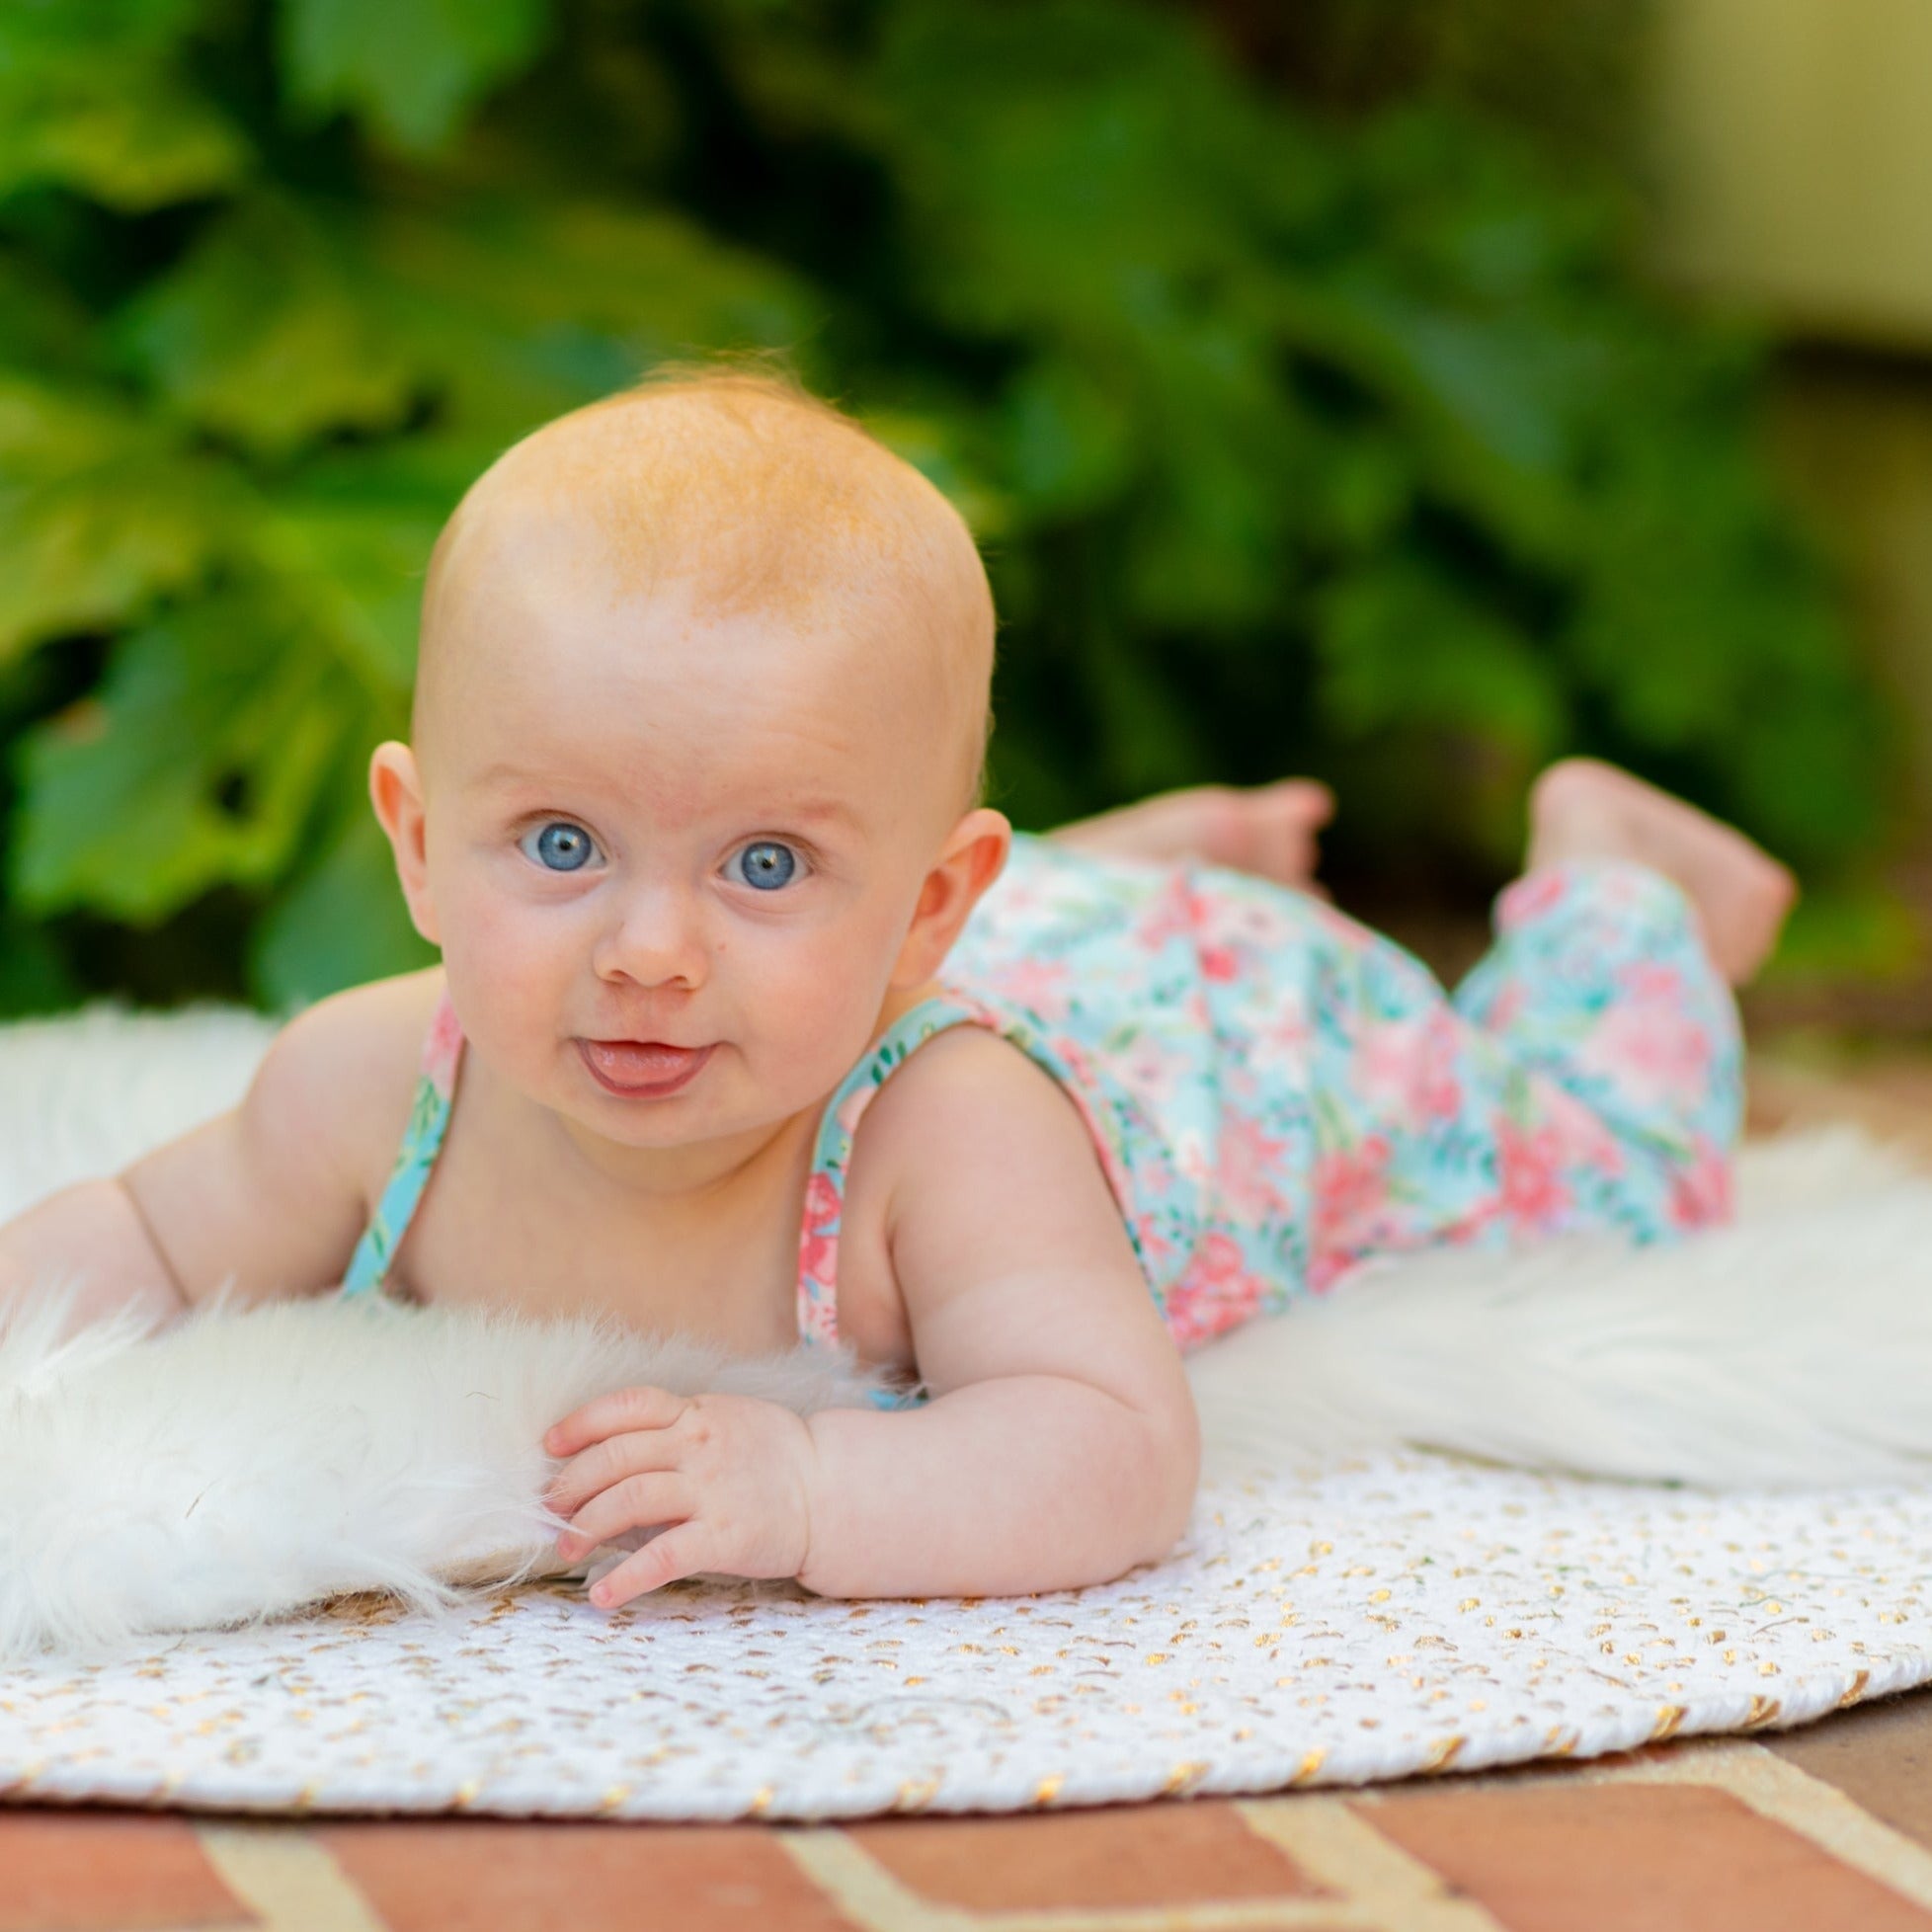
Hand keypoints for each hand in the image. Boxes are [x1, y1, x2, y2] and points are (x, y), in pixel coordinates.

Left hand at [542, 1387, 817, 1608]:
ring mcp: (712, 1490)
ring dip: (587, 1527)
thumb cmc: (773, 1456)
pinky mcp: (725, 1536)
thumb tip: (610, 1457)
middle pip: (616, 1457)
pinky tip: (602, 1595)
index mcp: (696, 1412)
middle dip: (572, 1485)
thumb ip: (677, 1429)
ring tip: (568, 1548)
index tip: (550, 1446)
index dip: (580, 1424)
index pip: (626, 1406)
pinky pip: (664, 1557)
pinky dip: (626, 1578)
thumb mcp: (727, 1419)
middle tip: (551, 1510)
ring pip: (630, 1499)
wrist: (830, 1490)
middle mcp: (699, 1445)